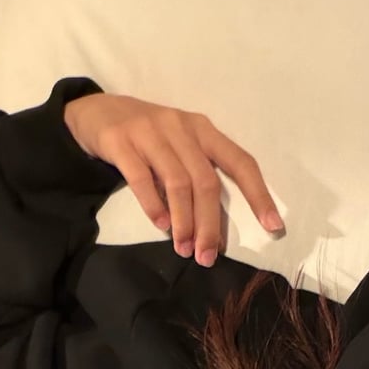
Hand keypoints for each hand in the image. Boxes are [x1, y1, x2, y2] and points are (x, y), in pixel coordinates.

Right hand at [63, 92, 283, 265]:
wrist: (95, 111)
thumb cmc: (148, 137)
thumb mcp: (180, 146)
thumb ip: (199, 175)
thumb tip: (214, 228)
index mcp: (203, 130)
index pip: (240, 162)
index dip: (258, 194)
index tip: (273, 226)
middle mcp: (181, 127)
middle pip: (206, 182)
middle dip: (210, 224)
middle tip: (207, 257)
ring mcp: (150, 131)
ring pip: (177, 182)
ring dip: (184, 222)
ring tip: (184, 249)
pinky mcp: (120, 140)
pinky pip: (141, 178)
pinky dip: (154, 206)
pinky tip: (161, 226)